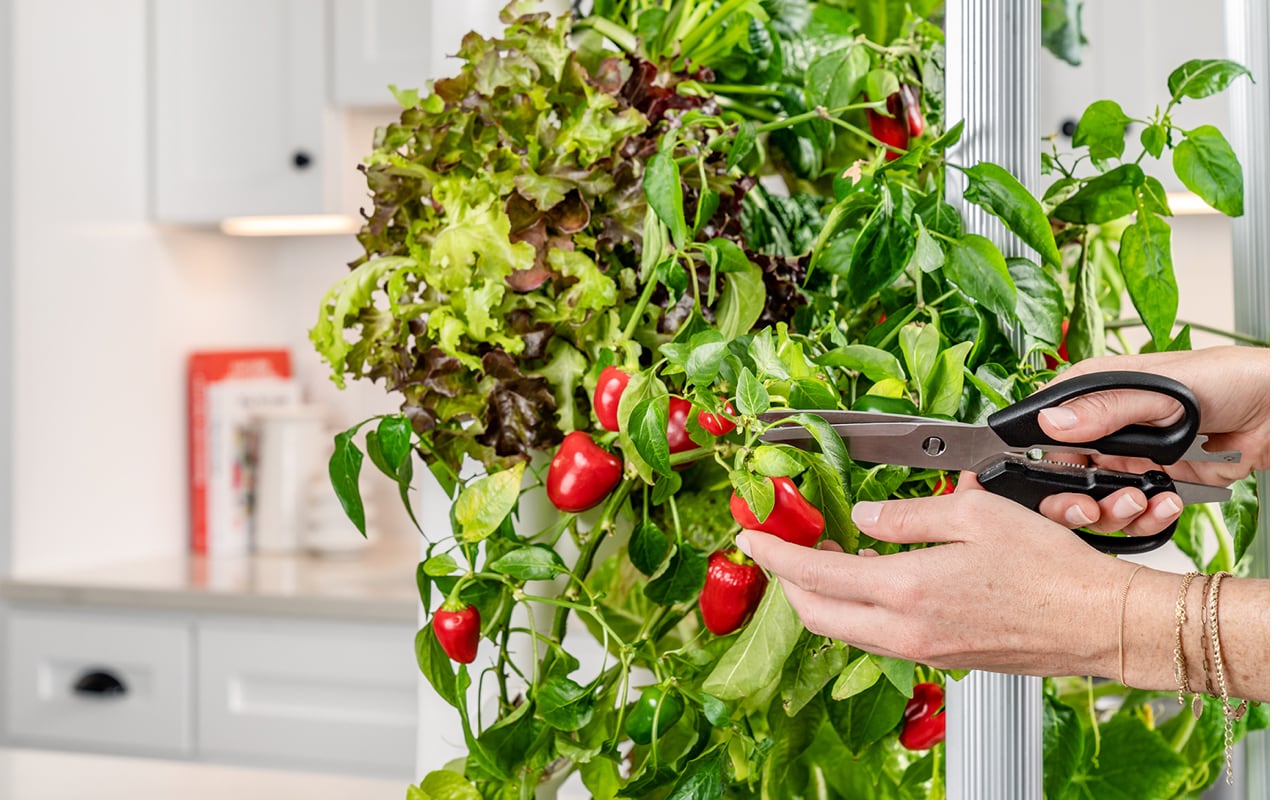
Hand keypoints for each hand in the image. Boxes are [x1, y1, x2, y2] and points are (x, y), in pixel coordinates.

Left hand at [736, 480, 1134, 677]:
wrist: (1100, 622)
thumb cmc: (1051, 568)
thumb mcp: (974, 513)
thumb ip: (908, 514)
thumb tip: (866, 516)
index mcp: (907, 589)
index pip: (814, 574)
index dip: (774, 553)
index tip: (750, 535)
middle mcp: (906, 630)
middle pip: (816, 613)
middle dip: (788, 579)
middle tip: (782, 544)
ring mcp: (922, 651)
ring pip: (844, 630)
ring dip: (820, 597)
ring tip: (822, 557)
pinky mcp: (941, 659)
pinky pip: (876, 638)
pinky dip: (855, 611)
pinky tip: (869, 582)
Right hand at [1035, 347, 1268, 535]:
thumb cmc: (1225, 380)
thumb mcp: (1160, 390)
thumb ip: (1104, 408)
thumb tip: (1051, 423)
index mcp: (1091, 394)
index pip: (1039, 430)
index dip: (1031, 460)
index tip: (1037, 483)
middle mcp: (1102, 429)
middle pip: (1060, 477)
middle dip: (1071, 501)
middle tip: (1088, 509)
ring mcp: (1126, 459)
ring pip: (1095, 502)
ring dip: (1115, 512)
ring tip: (1140, 501)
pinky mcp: (1153, 484)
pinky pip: (1134, 514)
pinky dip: (1148, 517)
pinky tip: (1169, 501)